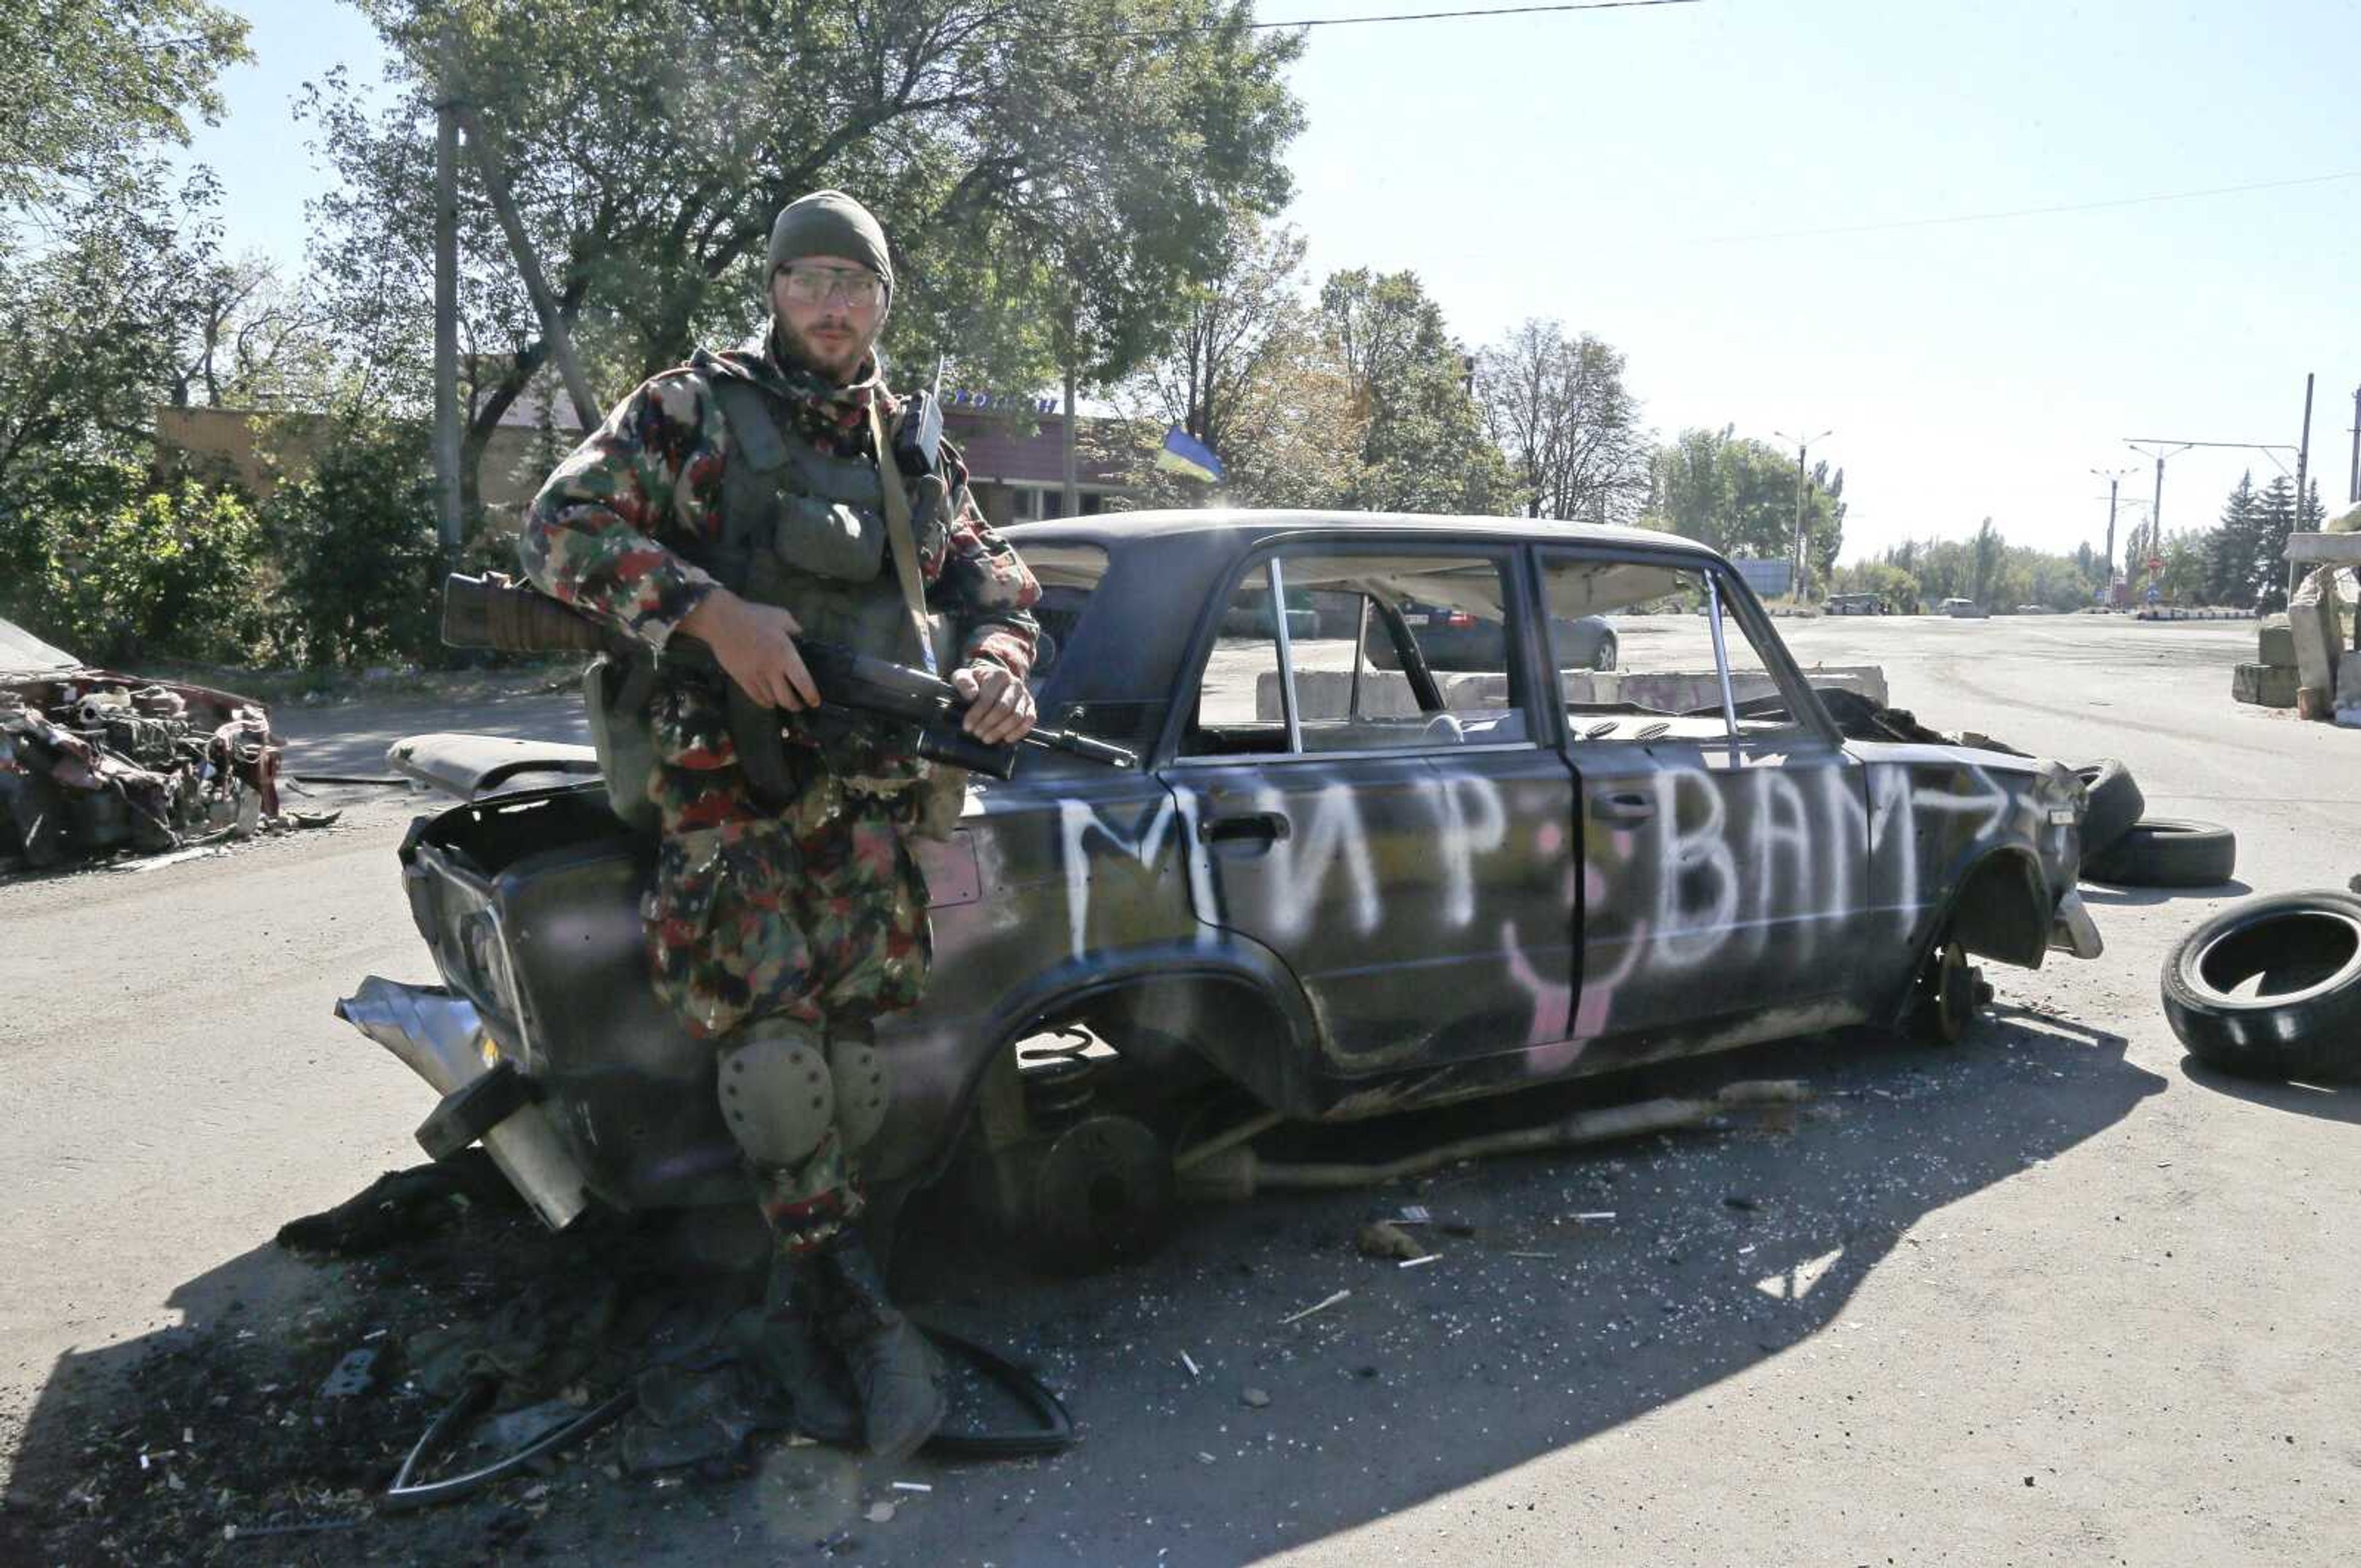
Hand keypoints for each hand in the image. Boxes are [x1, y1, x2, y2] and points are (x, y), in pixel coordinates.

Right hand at [678, 589, 818, 710]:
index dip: (811, 696)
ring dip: (780, 702)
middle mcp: (772, 669)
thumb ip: (794, 630)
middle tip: (800, 705)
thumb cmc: (754, 616)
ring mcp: (755, 675)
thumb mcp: (781, 616)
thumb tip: (802, 638)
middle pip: (786, 698)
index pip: (803, 683)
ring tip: (784, 700)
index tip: (815, 702)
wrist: (722, 620)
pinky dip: (765, 702)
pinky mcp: (741, 678)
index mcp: (785, 654)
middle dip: (795, 705)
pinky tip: (769, 700)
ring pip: (771, 699)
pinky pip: (756, 697)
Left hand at [952, 663, 1035, 745]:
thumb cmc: (976, 681)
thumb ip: (963, 682)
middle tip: (976, 734)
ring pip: (1016, 717)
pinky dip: (1018, 732)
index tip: (967, 726)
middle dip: (988, 725)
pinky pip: (1029, 720)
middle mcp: (1015, 683)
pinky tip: (1006, 739)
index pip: (987, 699)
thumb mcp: (964, 676)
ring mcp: (1025, 695)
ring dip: (1000, 731)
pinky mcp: (1030, 705)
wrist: (995, 679)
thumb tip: (971, 695)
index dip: (976, 715)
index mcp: (999, 675)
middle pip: (1003, 709)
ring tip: (987, 738)